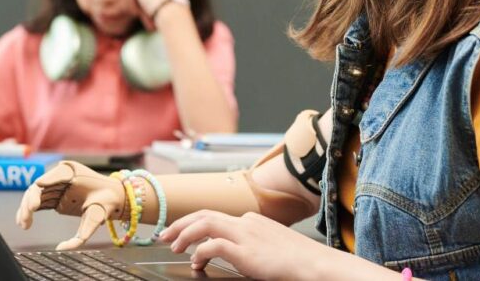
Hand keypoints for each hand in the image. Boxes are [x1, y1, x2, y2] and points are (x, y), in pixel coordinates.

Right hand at [16, 161, 125, 249]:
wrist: (114, 198)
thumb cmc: (107, 203)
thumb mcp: (96, 218)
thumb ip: (80, 235)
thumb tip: (61, 249)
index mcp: (71, 175)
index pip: (52, 177)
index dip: (42, 187)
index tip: (36, 197)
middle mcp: (62, 180)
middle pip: (38, 188)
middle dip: (30, 202)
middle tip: (27, 217)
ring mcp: (58, 188)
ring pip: (36, 195)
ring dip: (26, 208)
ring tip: (24, 224)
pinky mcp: (56, 197)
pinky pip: (39, 201)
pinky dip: (29, 211)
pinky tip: (25, 222)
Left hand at [158, 210, 331, 279]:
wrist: (315, 265)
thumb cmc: (297, 261)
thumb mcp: (271, 246)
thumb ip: (251, 245)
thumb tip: (234, 253)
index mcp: (251, 220)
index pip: (215, 216)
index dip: (193, 224)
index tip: (181, 233)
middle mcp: (245, 222)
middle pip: (203, 214)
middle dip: (180, 223)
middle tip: (164, 235)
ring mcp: (245, 234)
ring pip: (204, 224)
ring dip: (184, 234)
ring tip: (173, 246)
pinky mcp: (245, 250)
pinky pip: (212, 246)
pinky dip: (199, 253)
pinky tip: (196, 263)